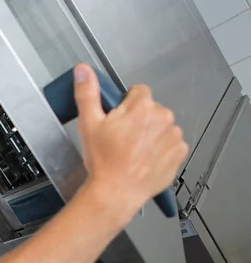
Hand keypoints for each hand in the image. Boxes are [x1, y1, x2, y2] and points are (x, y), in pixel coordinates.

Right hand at [73, 63, 188, 215]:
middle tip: (121, 138)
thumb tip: (83, 70)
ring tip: (132, 151)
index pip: (138, 91)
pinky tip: (144, 159)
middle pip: (150, 109)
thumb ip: (87, 93)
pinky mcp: (179, 153)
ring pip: (161, 126)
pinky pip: (171, 144)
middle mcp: (163, 117)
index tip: (117, 121)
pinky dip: (160, 149)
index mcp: (142, 106)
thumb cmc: (103, 161)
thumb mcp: (88, 124)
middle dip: (138, 119)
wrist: (116, 192)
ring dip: (150, 134)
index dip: (125, 105)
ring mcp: (174, 136)